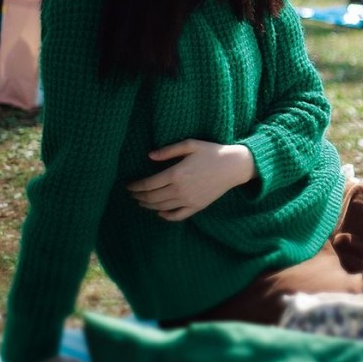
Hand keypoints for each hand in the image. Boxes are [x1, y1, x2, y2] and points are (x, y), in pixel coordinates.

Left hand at [127, 139, 253, 220]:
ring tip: (141, 202)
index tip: (128, 186)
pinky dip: (166, 216)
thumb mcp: (190, 145)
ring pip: (161, 207)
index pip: (148, 184)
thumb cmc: (212, 152)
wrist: (234, 166)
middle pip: (152, 198)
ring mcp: (189, 200)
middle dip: (139, 197)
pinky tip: (160, 213)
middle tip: (132, 194)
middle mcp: (180, 190)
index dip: (135, 186)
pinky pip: (177, 216)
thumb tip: (149, 156)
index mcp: (176, 174)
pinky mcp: (197, 206)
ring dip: (148, 206)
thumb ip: (168, 150)